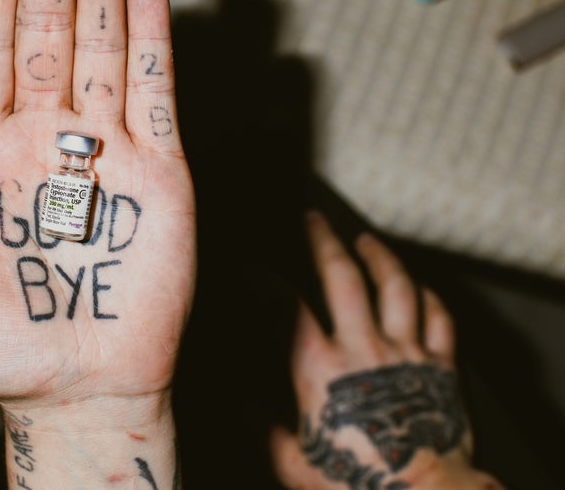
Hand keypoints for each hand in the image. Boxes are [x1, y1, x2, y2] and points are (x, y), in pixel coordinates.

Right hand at [270, 212, 504, 489]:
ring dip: (379, 256)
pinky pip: (439, 317)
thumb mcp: (292, 462)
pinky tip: (418, 285)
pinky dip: (427, 294)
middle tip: (313, 218)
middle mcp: (363, 348)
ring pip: (396, 286)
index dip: (264, 281)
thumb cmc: (356, 484)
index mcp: (320, 368)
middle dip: (323, 240)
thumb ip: (263, 428)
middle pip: (343, 276)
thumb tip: (240, 406)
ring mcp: (406, 352)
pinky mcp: (441, 366)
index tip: (251, 268)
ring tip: (367, 240)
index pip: (286, 307)